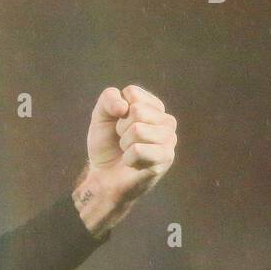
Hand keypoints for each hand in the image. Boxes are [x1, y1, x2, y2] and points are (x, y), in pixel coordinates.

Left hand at [73, 84, 176, 236]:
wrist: (104, 176)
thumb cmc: (106, 145)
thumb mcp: (101, 116)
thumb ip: (108, 99)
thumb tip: (124, 106)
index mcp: (153, 106)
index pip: (131, 93)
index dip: (116, 110)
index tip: (117, 124)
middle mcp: (166, 120)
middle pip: (137, 111)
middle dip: (121, 128)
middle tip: (123, 141)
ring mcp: (170, 139)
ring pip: (138, 130)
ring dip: (124, 143)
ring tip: (128, 151)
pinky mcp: (166, 158)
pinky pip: (138, 150)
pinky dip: (128, 158)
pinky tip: (133, 163)